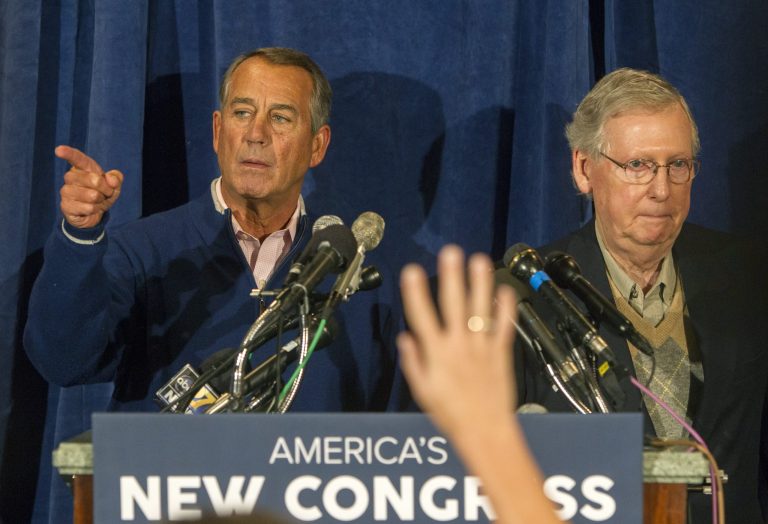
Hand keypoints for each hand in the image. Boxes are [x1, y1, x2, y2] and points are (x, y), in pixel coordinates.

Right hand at [55, 145, 123, 228]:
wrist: (94, 214)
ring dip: (100, 201)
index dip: (68, 153)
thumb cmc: (102, 195)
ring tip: (96, 201)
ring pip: (92, 195)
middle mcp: (70, 177)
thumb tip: (111, 179)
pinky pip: (88, 208)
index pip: (76, 158)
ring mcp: (66, 191)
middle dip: (106, 189)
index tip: (59, 150)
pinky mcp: (65, 206)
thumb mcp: (114, 186)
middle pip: (94, 180)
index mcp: (82, 168)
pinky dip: (95, 210)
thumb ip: (116, 178)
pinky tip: (90, 209)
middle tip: (105, 194)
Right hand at [397, 244, 516, 439]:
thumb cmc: (451, 414)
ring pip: (480, 310)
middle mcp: (459, 346)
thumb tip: (405, 339)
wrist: (485, 431)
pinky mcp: (500, 354)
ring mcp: (481, 348)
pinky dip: (506, 309)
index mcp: (436, 354)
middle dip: (451, 277)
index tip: (411, 271)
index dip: (415, 293)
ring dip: (480, 284)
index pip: (422, 317)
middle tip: (450, 253)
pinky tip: (505, 290)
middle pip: (454, 305)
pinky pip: (504, 327)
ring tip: (479, 261)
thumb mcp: (423, 391)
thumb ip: (414, 363)